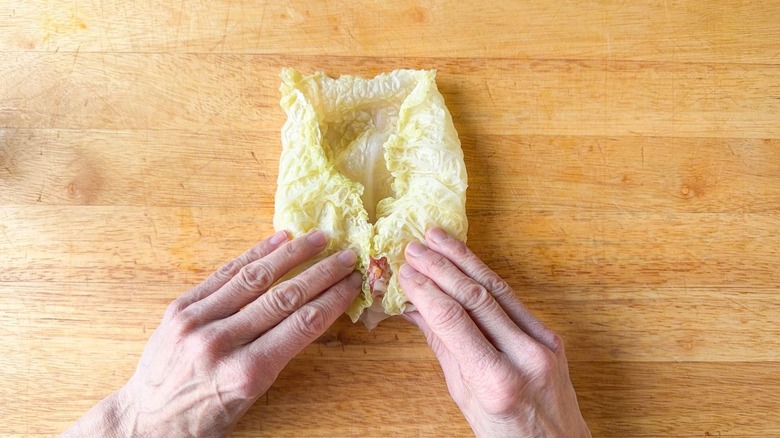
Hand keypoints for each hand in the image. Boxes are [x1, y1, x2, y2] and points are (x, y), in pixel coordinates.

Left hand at [64, 230, 360, 437]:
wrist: (147, 421)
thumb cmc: (204, 418)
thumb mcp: (251, 397)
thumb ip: (278, 355)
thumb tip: (314, 313)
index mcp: (246, 373)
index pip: (302, 325)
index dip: (333, 299)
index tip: (353, 281)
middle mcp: (221, 342)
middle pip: (285, 297)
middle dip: (322, 273)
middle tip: (347, 255)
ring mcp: (197, 321)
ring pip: (255, 278)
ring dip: (292, 254)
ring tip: (318, 237)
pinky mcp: (180, 308)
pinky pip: (224, 275)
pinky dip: (254, 254)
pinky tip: (277, 241)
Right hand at [399, 228, 589, 437]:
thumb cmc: (505, 434)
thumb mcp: (463, 396)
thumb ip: (443, 347)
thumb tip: (413, 310)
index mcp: (496, 380)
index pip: (453, 320)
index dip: (425, 291)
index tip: (405, 272)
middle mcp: (524, 356)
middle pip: (475, 297)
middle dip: (441, 266)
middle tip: (413, 247)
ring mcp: (542, 343)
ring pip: (497, 288)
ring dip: (463, 259)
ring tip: (437, 238)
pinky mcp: (550, 335)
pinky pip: (513, 299)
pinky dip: (485, 276)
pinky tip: (466, 260)